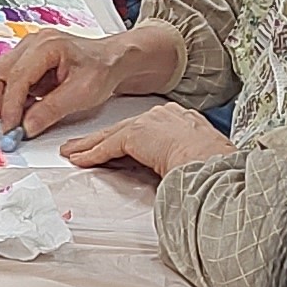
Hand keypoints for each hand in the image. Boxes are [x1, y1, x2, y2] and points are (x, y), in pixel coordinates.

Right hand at [0, 25, 128, 132]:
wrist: (111, 60)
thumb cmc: (102, 68)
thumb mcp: (82, 94)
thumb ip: (51, 110)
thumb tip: (26, 126)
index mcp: (47, 45)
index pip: (16, 78)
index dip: (10, 107)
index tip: (12, 129)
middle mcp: (32, 43)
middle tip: (11, 125)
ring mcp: (26, 50)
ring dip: (4, 101)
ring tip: (24, 115)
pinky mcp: (25, 59)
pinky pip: (7, 79)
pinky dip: (12, 97)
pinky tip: (29, 105)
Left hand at [59, 100, 224, 177]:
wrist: (212, 162)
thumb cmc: (214, 164)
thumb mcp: (197, 157)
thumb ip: (180, 158)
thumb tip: (173, 172)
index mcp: (182, 119)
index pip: (147, 128)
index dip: (129, 139)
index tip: (117, 145)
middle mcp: (163, 114)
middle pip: (125, 128)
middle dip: (101, 138)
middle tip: (82, 145)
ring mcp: (149, 122)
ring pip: (111, 136)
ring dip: (89, 146)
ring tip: (73, 152)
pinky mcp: (135, 135)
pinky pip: (108, 147)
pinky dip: (92, 155)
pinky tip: (80, 160)